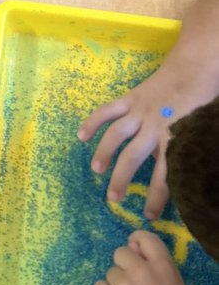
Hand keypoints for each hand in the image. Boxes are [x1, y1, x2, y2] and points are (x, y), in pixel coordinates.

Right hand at [77, 63, 215, 217]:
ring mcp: (140, 111)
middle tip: (113, 199)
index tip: (148, 215)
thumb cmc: (203, 104)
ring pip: (117, 134)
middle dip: (122, 179)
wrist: (195, 70)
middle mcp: (154, 127)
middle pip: (133, 157)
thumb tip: (173, 177)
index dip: (155, 197)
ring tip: (96, 170)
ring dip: (104, 152)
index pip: (164, 175)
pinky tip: (81, 136)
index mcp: (175, 139)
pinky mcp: (130, 98)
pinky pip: (108, 110)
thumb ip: (182, 152)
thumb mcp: (199, 133)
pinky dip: (93, 121)